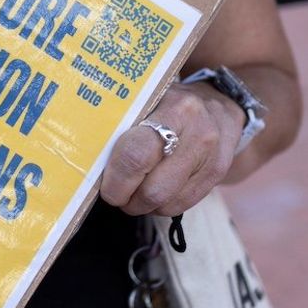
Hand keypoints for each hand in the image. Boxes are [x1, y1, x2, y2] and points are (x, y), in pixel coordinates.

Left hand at [99, 82, 244, 216]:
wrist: (219, 104)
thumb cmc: (169, 104)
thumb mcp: (148, 102)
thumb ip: (123, 125)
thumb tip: (87, 159)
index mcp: (174, 109)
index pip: (137, 156)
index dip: (116, 181)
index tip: (106, 187)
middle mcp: (198, 133)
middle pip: (153, 189)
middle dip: (127, 199)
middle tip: (117, 194)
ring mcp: (211, 156)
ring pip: (166, 202)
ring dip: (144, 205)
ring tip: (136, 191)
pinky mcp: (217, 174)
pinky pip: (181, 205)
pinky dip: (162, 205)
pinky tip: (157, 191)